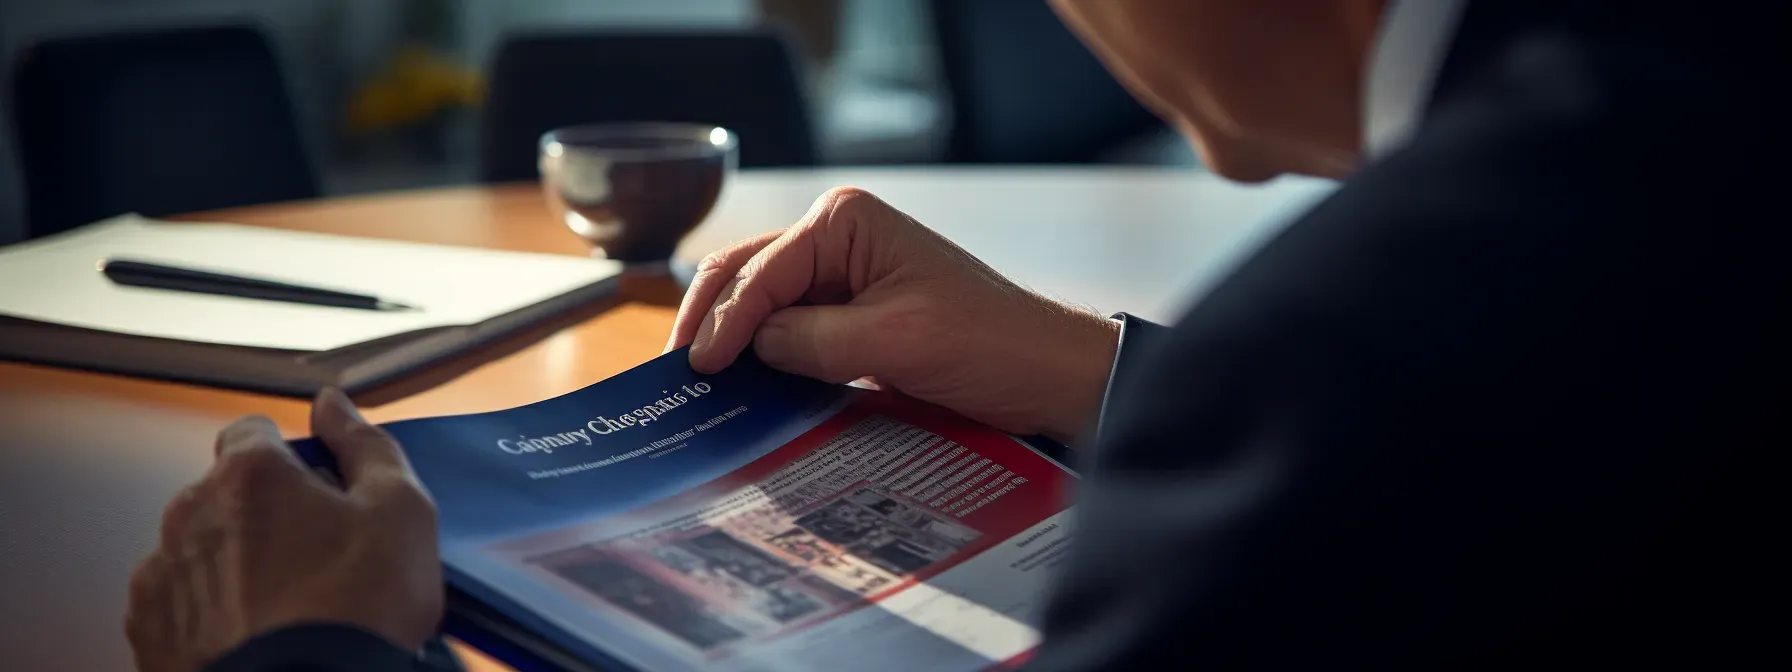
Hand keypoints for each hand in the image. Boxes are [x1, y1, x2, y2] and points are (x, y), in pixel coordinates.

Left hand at [126, 389, 441, 671]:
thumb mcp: (401, 511)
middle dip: (266, 515)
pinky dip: (211, 614)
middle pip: (228, 494)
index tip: (321, 491)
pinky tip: (256, 634)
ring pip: (202, 550)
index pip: (255, 431)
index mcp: (250, 473)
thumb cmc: (354, 609)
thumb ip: (365, 445)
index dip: (294, 458)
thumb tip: (335, 406)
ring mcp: (164, 575)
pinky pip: (181, 605)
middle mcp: (191, 513)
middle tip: (319, 559)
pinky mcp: (151, 632)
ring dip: (235, 565)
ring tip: (288, 608)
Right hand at [668, 187, 1119, 441]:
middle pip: (746, 275)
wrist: (1044, 372)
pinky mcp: (849, 316)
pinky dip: (760, 357)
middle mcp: (835, 236)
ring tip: (690, 382)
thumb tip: (748, 348)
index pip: (762, 270)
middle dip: (707, 319)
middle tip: (674, 372)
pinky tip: (736, 386)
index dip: (724, 320)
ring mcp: (840, 276)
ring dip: (728, 339)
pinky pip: (789, 333)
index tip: (697, 366)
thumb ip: (812, 341)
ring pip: (760, 305)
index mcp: (844, 221)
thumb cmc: (987, 342)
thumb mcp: (894, 340)